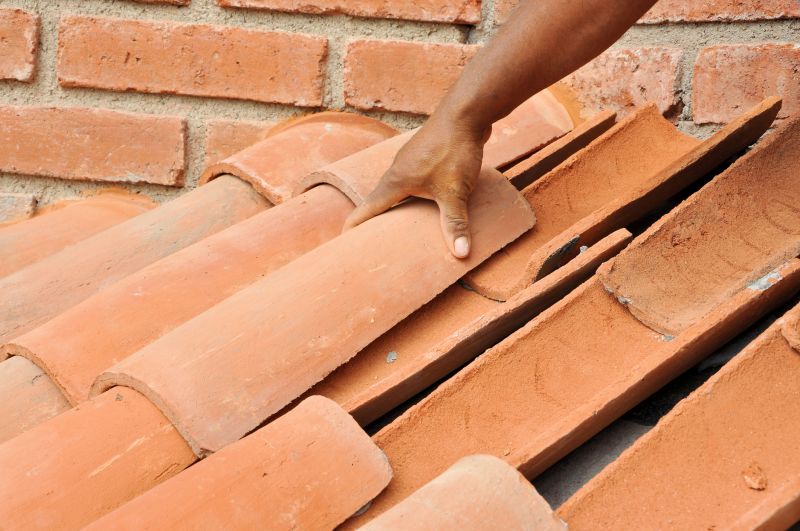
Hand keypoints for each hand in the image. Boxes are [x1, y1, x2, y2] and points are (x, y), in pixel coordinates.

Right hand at [343, 114, 489, 257]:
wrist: (466, 112)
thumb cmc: (453, 150)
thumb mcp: (455, 192)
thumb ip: (455, 223)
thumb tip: (461, 254)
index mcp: (395, 182)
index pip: (367, 208)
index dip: (354, 225)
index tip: (343, 239)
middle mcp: (397, 170)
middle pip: (379, 199)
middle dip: (373, 219)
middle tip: (367, 239)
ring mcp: (410, 160)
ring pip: (396, 189)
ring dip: (393, 205)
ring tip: (394, 223)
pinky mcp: (424, 155)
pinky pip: (411, 180)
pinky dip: (411, 194)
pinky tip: (424, 200)